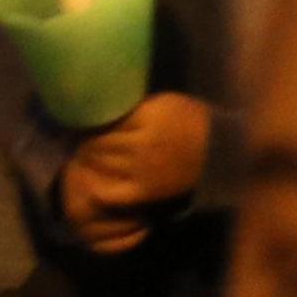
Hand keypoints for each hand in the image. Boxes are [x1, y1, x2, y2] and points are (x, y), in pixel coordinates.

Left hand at [56, 90, 212, 253]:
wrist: (218, 153)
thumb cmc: (188, 121)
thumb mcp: (163, 103)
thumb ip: (132, 108)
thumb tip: (97, 110)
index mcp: (150, 116)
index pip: (103, 118)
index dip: (86, 119)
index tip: (79, 119)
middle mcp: (144, 144)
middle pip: (96, 143)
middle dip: (83, 140)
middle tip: (77, 139)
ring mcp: (143, 170)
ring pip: (99, 164)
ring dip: (88, 160)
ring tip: (86, 155)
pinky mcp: (144, 191)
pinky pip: (108, 192)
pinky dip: (97, 185)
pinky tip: (96, 179)